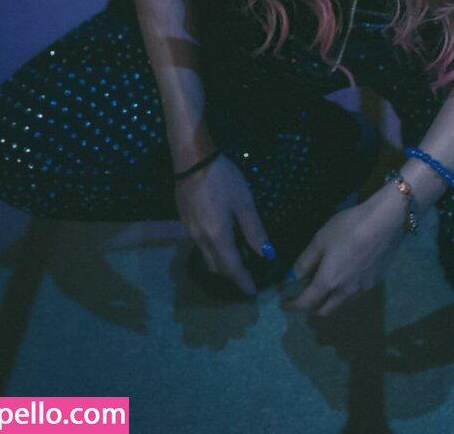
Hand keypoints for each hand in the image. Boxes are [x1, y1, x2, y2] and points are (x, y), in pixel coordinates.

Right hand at [175, 152, 273, 297]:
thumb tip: (267, 254)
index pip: (232, 268)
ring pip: (207, 257)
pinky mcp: (185, 222)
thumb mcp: (244, 202)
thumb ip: (255, 231)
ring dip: (222, 263)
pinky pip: (201, 245)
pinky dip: (214, 250)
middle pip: (217, 266)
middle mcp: (201, 239)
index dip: (243, 281)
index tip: (252, 293)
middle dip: (232, 275)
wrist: (192, 160)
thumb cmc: (223, 179)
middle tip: (248, 276)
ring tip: (238, 260)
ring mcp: (190, 231)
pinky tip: (223, 240)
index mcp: (217, 236)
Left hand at [280, 187, 407, 317]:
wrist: (385, 222)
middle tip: (304, 296)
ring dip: (330, 298)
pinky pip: (356, 291)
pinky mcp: (377, 281)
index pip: (306, 303)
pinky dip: (346, 288)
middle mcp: (346, 292)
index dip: (292, 306)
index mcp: (329, 282)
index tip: (284, 304)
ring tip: (327, 282)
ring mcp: (363, 288)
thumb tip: (292, 279)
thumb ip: (305, 262)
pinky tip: (349, 271)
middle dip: (311, 308)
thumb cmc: (348, 227)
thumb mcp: (320, 240)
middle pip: (325, 311)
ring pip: (341, 302)